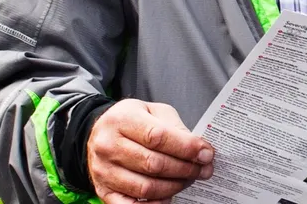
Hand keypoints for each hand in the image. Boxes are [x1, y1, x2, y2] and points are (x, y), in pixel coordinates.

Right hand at [87, 99, 214, 202]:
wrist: (100, 132)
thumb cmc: (132, 121)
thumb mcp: (154, 111)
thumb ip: (175, 128)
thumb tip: (200, 151)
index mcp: (122, 119)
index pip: (158, 137)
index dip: (186, 147)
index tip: (206, 153)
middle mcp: (108, 145)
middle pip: (153, 164)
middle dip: (186, 168)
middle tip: (204, 169)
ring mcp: (103, 170)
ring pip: (145, 187)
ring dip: (174, 186)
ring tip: (188, 179)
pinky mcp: (103, 190)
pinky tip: (168, 196)